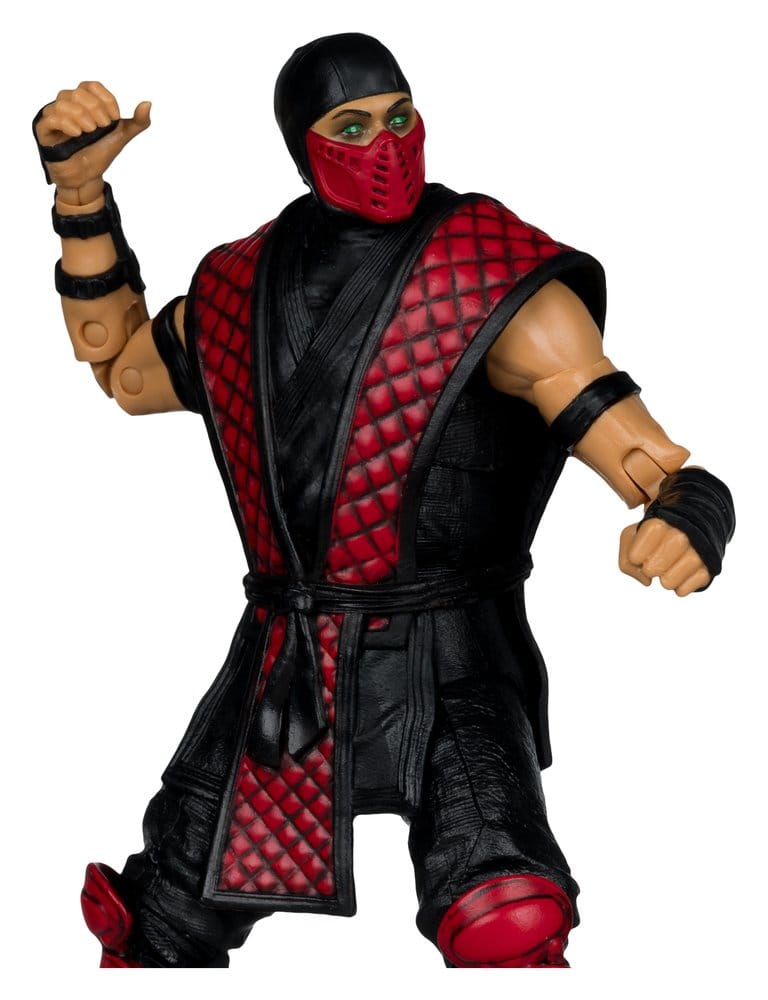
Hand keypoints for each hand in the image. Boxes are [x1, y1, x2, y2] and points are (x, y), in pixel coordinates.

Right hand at [35, 82, 150, 203]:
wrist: (87, 177)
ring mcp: (54, 115)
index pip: (92, 86)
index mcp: (85, 101)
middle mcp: (68, 104)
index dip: (105, 99)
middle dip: (94, 108)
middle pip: (78, 92)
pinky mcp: (45, 129)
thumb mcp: (122, 136)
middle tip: (103, 126)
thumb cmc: (100, 152)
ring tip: (90, 131)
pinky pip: (51, 117)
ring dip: (81, 115)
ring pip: (63, 102)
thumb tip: (148, 103)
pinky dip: (66, 123)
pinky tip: (78, 133)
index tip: (114, 118)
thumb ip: (137, 122)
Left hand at [619, 518, 710, 595]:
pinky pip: (683, 591)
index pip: (635, 557)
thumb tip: (647, 581)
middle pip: (650, 570)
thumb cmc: (654, 535)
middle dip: (649, 568)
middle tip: (658, 558)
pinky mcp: (709, 568)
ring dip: (665, 579)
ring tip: (671, 566)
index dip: (636, 557)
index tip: (644, 547)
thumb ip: (626, 560)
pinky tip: (682, 573)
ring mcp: (698, 552)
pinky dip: (679, 586)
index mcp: (658, 524)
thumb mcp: (632, 536)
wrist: (691, 525)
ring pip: (668, 583)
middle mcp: (680, 535)